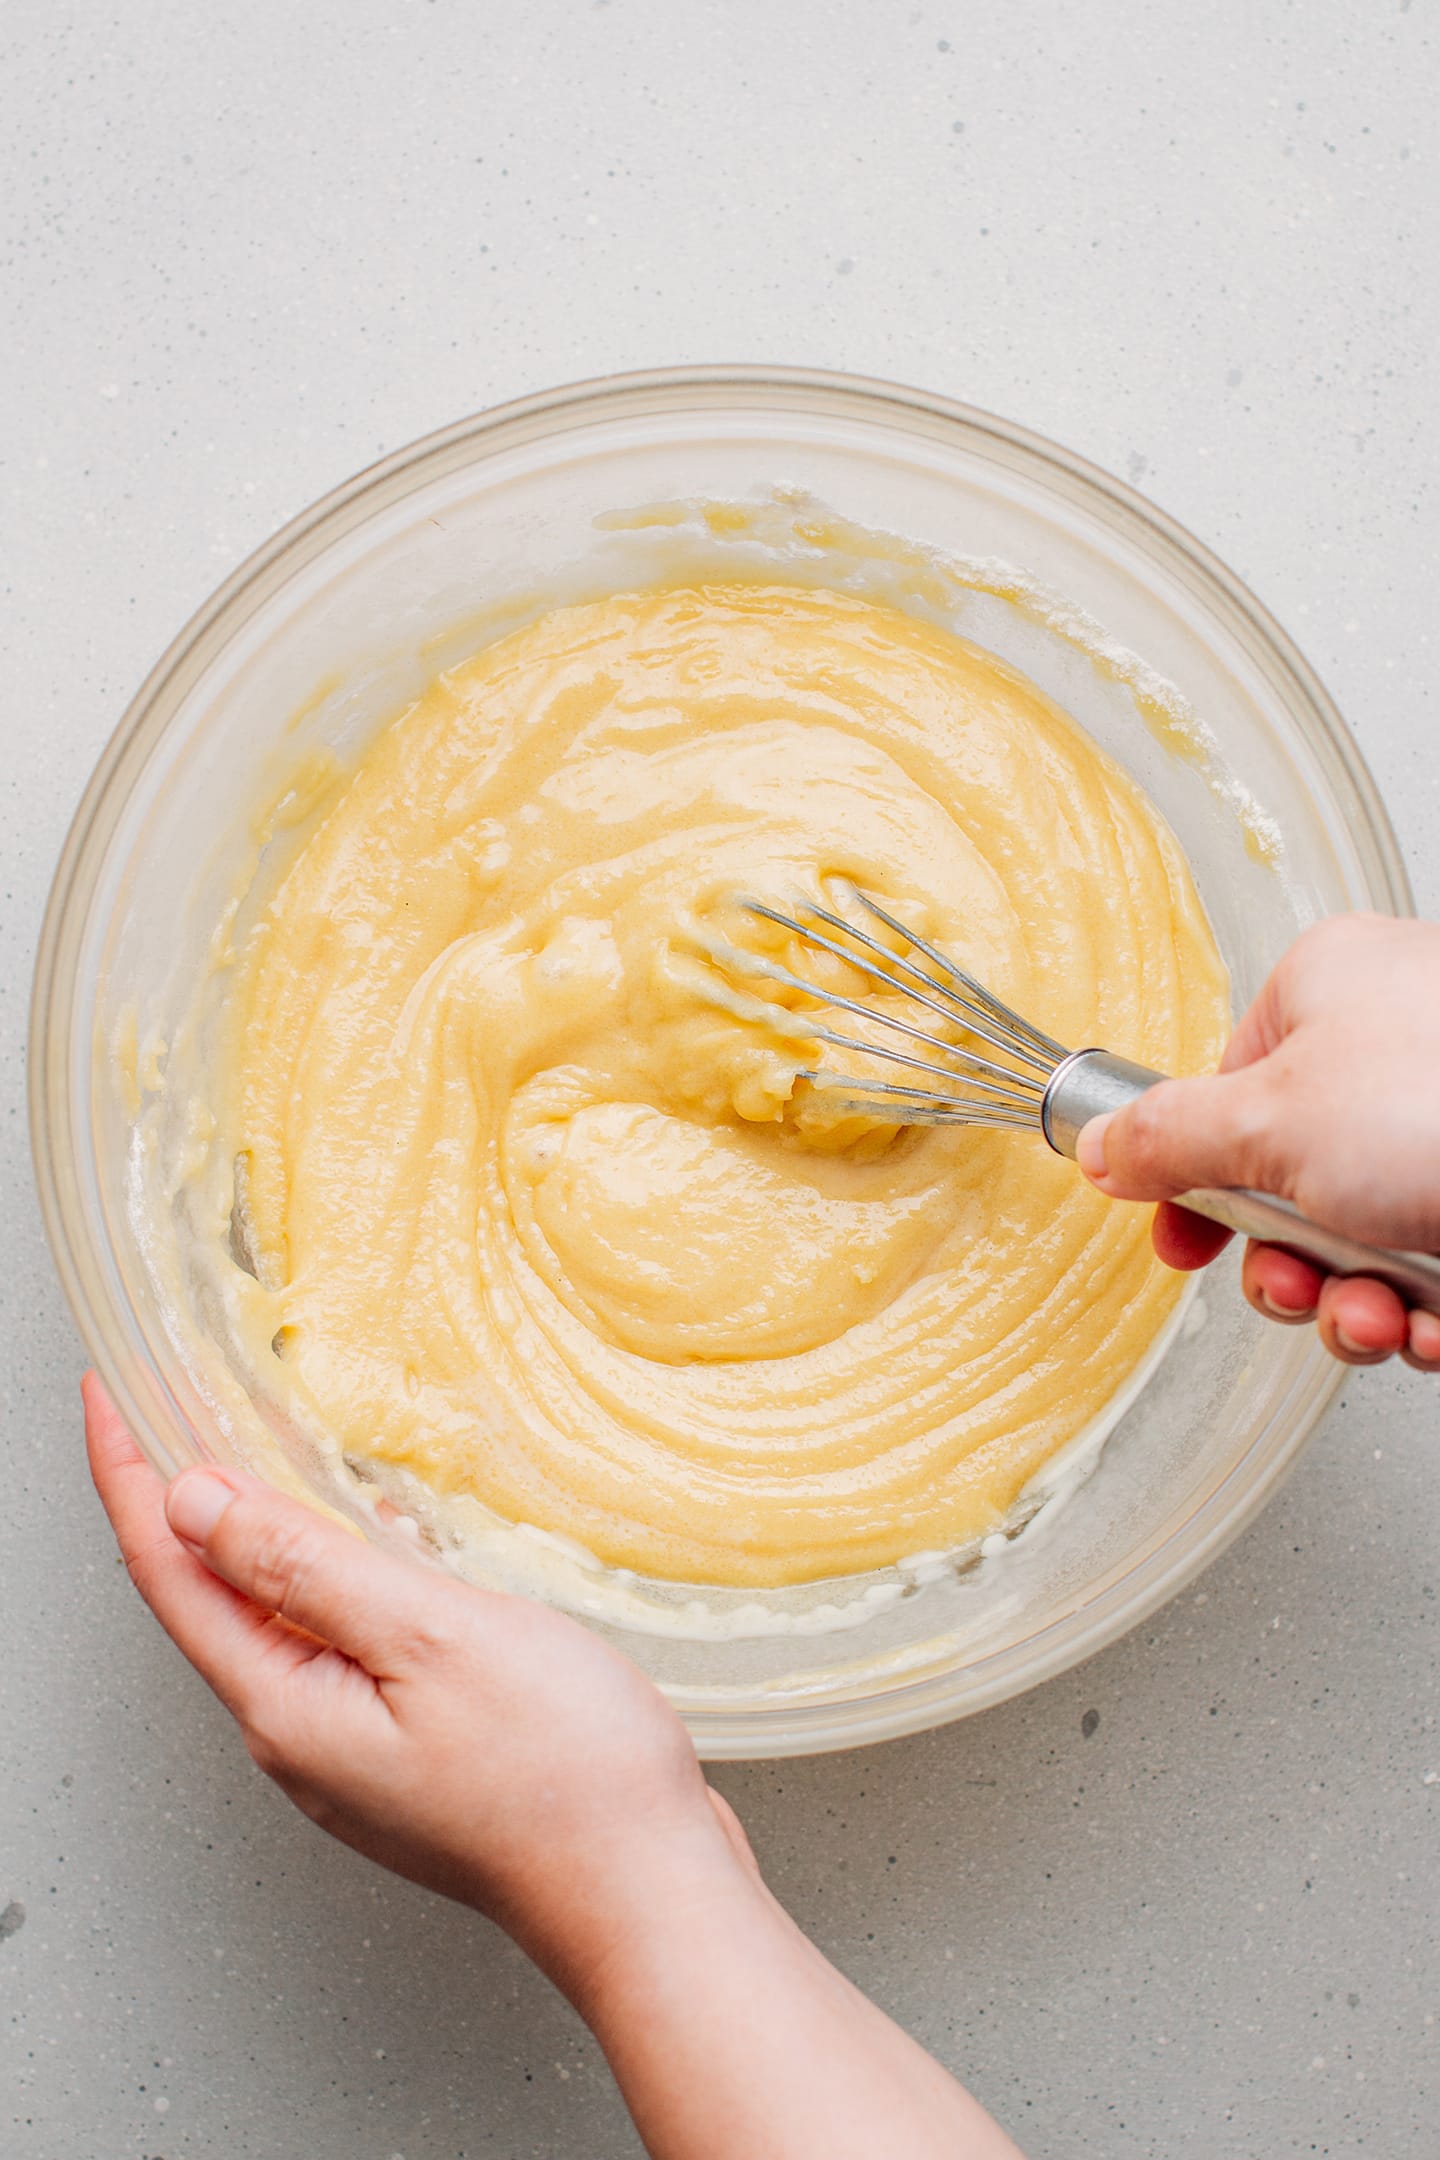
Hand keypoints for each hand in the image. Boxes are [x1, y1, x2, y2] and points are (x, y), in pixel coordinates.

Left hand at [84, 1376, 1023, 2158]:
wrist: (648, 1893)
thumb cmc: (562, 1773)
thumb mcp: (430, 1637)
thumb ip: (308, 1568)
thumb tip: (196, 1505)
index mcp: (285, 1707)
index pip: (169, 1572)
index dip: (130, 1475)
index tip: (105, 1395)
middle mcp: (299, 1739)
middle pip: (207, 1599)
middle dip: (178, 1500)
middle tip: (166, 1407)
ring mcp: (353, 1757)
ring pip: (274, 1622)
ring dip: (255, 1536)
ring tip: (251, 1457)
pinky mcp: (407, 1758)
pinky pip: (336, 1648)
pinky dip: (327, 1579)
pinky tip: (367, 1547)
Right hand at [1076, 914, 1439, 1371]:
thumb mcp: (1271, 1120)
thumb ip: (1168, 1137)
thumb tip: (1098, 1144)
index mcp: (1328, 992)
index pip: (1225, 1090)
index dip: (1199, 1182)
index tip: (1185, 1241)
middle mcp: (1393, 1054)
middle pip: (1288, 1185)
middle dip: (1290, 1268)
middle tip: (1301, 1285)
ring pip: (1360, 1244)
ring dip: (1354, 1306)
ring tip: (1378, 1319)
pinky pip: (1429, 1277)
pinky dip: (1422, 1319)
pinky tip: (1431, 1327)